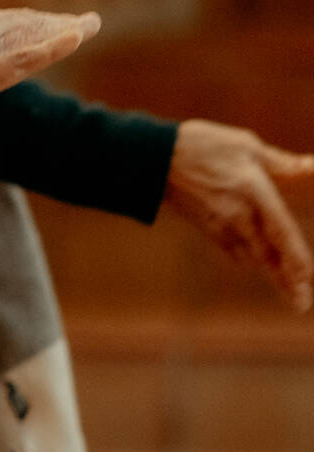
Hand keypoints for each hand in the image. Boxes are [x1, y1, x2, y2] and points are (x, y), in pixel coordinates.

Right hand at [0, 0, 99, 126]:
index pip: (0, 19)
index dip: (27, 22)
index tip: (43, 23)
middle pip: (23, 22)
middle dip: (52, 22)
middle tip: (82, 21)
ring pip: (33, 33)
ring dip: (65, 28)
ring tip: (89, 24)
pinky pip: (32, 55)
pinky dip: (57, 45)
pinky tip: (79, 36)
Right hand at [165, 118, 313, 312]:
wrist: (153, 159)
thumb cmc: (202, 146)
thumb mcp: (245, 145)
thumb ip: (282, 163)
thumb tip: (313, 166)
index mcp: (253, 192)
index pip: (281, 232)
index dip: (296, 258)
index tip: (307, 281)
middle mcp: (239, 216)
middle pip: (268, 257)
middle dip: (287, 282)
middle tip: (302, 306)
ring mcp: (221, 226)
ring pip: (253, 258)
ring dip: (272, 274)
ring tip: (292, 294)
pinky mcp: (208, 229)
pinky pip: (234, 252)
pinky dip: (250, 259)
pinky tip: (259, 265)